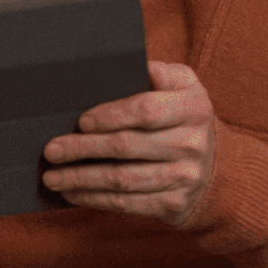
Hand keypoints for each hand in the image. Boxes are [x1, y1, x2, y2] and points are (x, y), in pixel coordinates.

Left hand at [41, 61, 216, 225]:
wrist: (216, 167)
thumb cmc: (182, 116)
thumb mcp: (183, 85)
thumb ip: (158, 73)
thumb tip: (120, 64)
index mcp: (193, 107)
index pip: (147, 111)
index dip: (111, 115)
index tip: (82, 120)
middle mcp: (192, 143)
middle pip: (127, 146)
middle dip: (83, 148)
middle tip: (52, 150)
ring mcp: (185, 176)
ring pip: (123, 179)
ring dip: (82, 179)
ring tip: (52, 177)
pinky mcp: (174, 203)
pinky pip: (128, 203)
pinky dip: (95, 199)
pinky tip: (73, 193)